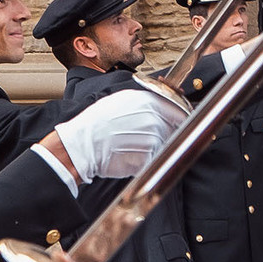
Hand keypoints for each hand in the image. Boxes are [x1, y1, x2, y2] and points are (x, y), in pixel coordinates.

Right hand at [56, 87, 173, 182]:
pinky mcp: (148, 159)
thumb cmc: (97, 122)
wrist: (82, 145)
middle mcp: (154, 119)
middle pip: (173, 129)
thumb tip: (164, 104)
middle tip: (143, 137)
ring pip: (163, 146)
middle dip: (164, 133)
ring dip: (153, 148)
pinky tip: (129, 156)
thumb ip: (147, 100)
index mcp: (149, 102)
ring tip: (131, 146)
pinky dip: (144, 161)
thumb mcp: (122, 99)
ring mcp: (153, 140)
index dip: (180, 118)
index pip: (179, 111)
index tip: (179, 123)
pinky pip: (154, 161)